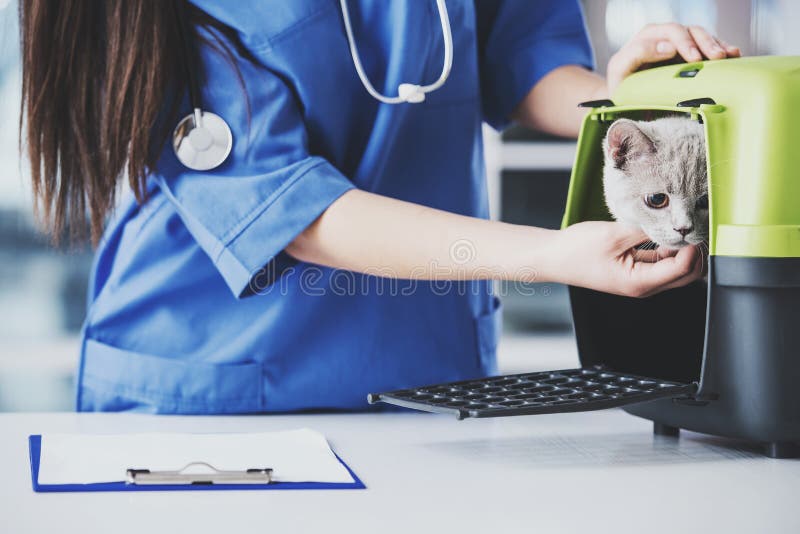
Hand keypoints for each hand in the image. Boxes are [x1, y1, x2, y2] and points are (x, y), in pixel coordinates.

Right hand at [547, 221, 702, 297]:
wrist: (553, 257)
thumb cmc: (575, 250)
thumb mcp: (614, 234)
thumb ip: (646, 230)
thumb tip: (672, 223)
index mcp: (639, 282)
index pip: (683, 269)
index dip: (692, 247)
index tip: (691, 226)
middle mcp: (643, 286)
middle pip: (687, 275)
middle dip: (694, 252)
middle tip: (691, 226)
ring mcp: (639, 280)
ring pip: (676, 270)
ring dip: (682, 250)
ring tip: (676, 226)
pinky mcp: (634, 272)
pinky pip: (660, 263)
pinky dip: (667, 250)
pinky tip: (662, 232)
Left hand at [606, 23, 740, 93]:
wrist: (625, 96)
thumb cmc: (620, 84)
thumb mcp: (620, 70)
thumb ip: (636, 55)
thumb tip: (667, 48)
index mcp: (647, 38)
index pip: (668, 33)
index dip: (682, 43)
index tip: (693, 58)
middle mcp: (665, 37)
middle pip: (688, 31)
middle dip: (703, 43)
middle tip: (715, 57)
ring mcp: (679, 44)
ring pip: (701, 36)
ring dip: (716, 45)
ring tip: (728, 56)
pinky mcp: (691, 54)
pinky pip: (709, 47)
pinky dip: (722, 50)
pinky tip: (735, 56)